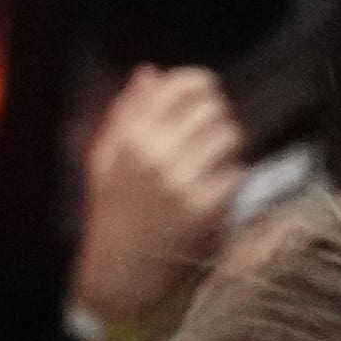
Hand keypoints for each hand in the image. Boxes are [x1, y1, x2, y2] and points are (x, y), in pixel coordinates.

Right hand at [71, 66, 247, 340]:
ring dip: (228, 146)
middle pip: (213, 108)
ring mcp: (181, 181)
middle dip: (216, 116)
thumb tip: (148, 72)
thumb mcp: (104, 157)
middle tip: (209, 132)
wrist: (119, 268)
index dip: (200, 83)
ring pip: (230, 137)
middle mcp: (155, 154)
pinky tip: (213, 188)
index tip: (205, 91)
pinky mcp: (204, 207)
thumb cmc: (113, 209)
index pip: (180, 87)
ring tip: (212, 160)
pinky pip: (236, 172)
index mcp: (130, 137)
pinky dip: (231, 176)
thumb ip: (126, 112)